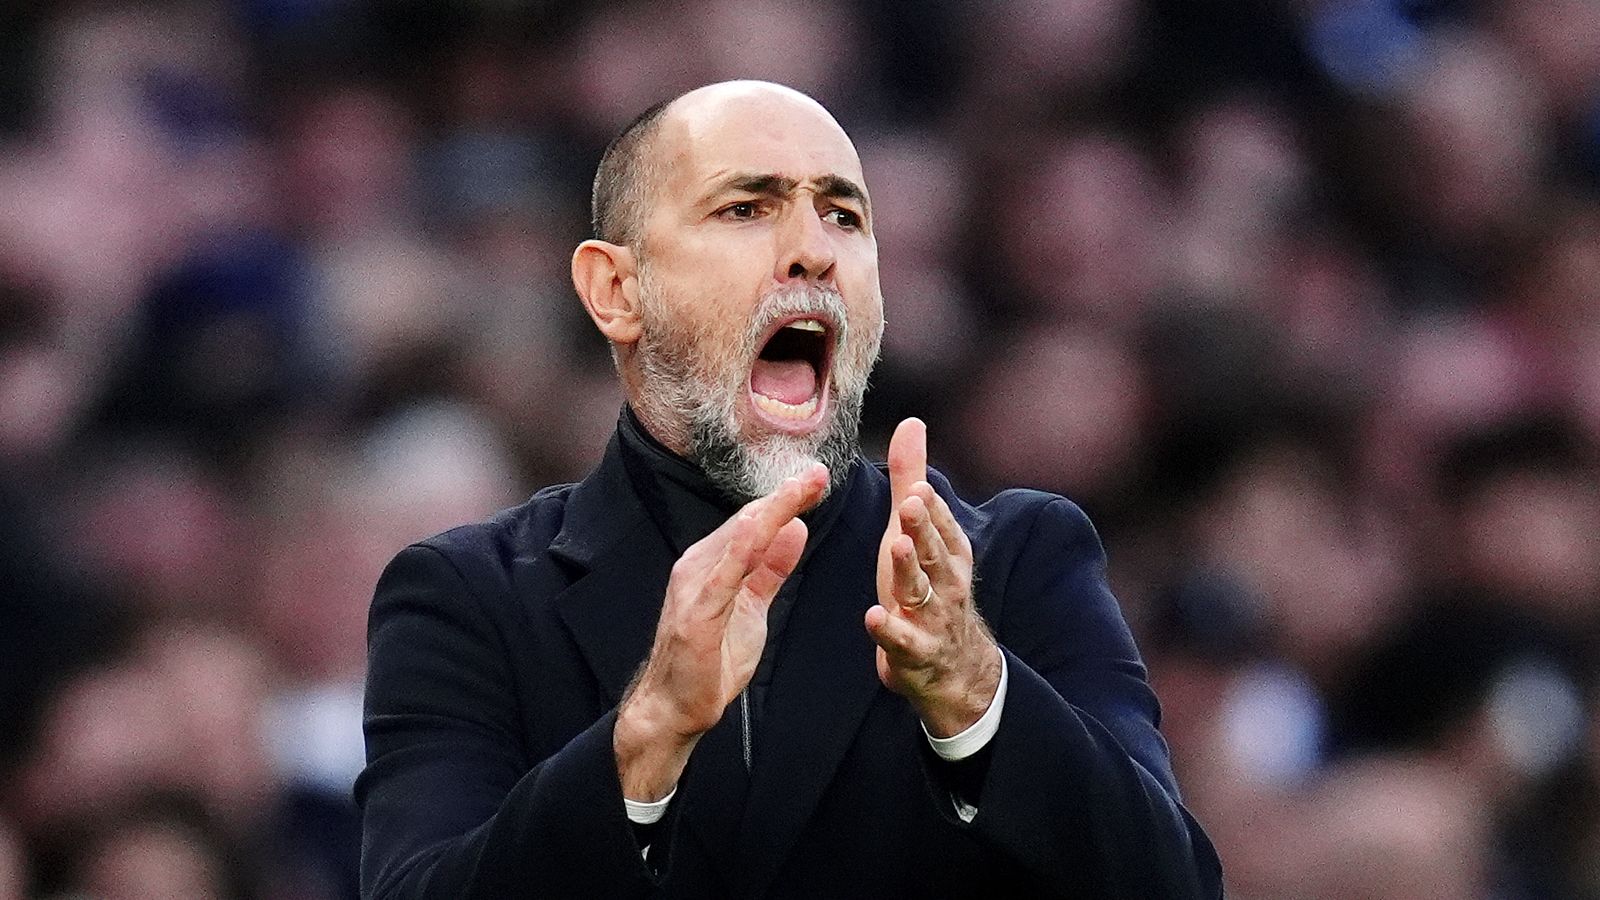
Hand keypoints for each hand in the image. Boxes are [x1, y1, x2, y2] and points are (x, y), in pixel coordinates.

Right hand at [615, 464, 827, 799]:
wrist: (674, 708)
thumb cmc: (710, 660)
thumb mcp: (752, 607)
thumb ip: (770, 569)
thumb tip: (795, 529)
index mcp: (712, 563)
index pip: (753, 522)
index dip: (785, 499)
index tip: (816, 477)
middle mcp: (699, 565)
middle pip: (747, 522)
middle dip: (784, 496)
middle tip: (818, 472)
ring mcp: (694, 587)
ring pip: (738, 538)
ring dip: (772, 510)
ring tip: (801, 488)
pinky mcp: (697, 613)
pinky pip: (723, 574)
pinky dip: (743, 547)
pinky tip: (763, 527)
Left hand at [867, 419, 1000, 737]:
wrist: (954, 668)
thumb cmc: (929, 588)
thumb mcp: (920, 533)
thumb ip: (913, 479)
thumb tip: (911, 423)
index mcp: (949, 552)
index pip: (941, 525)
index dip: (931, 509)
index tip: (919, 487)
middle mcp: (946, 582)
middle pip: (934, 552)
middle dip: (923, 529)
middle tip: (911, 505)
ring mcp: (932, 618)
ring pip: (921, 591)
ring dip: (909, 570)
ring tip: (896, 548)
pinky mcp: (914, 652)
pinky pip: (902, 641)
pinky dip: (889, 630)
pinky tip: (873, 617)